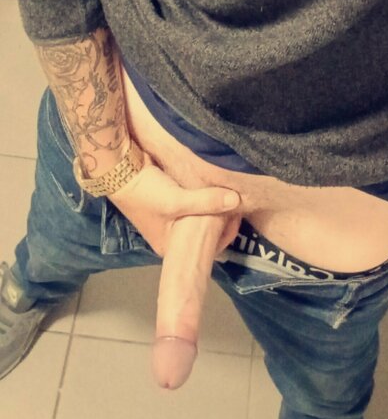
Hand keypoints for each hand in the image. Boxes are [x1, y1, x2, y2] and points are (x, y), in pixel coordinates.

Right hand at [108, 152, 241, 388]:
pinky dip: (205, 198)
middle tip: (236, 203)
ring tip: (230, 195)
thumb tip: (237, 199)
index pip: (205, 249)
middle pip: (204, 232)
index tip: (236, 215)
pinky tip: (216, 188)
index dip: (224, 233)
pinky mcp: (171, 200)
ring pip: (200, 217)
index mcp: (169, 247)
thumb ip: (206, 201)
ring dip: (214, 207)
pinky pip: (194, 203)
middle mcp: (170, 236)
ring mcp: (171, 218)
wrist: (119, 168)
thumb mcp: (177, 201)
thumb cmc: (146, 194)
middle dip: (221, 220)